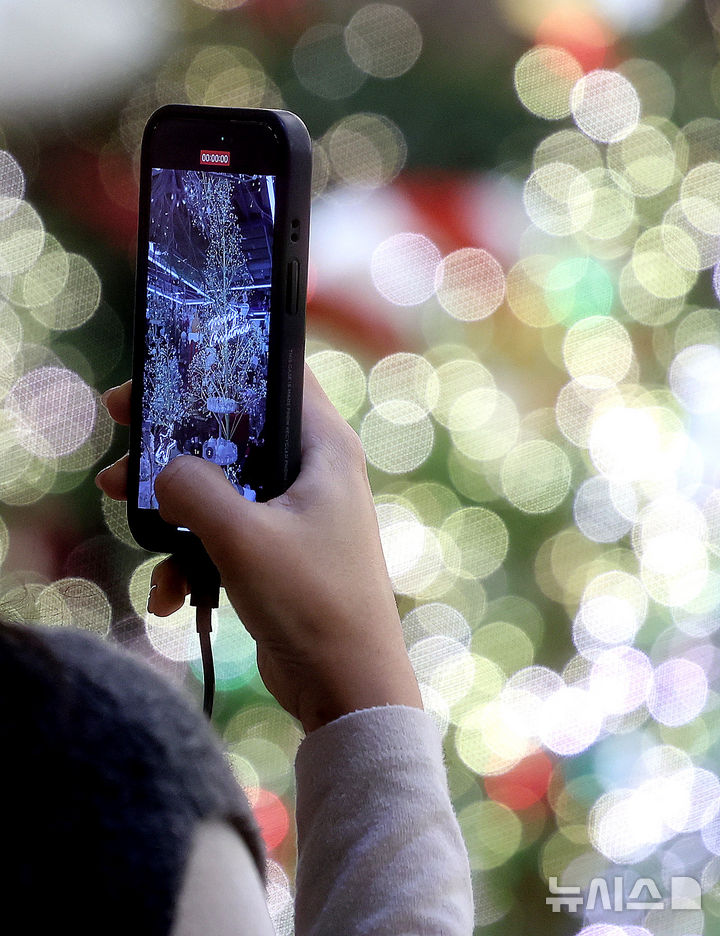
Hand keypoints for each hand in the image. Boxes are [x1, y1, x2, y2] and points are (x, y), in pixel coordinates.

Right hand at [96, 367, 421, 731]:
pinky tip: (171, 595)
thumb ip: (193, 490)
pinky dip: (192, 558)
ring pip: (220, 486)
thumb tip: (163, 474)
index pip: (275, 374)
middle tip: (124, 431)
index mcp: (323, 447)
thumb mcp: (241, 536)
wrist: (346, 687)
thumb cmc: (311, 602)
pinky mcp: (278, 553)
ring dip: (173, 505)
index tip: (163, 372)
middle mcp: (312, 472)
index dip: (220, 363)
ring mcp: (295, 514)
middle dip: (175, 440)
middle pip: (233, 430)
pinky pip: (224, 536)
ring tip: (126, 515)